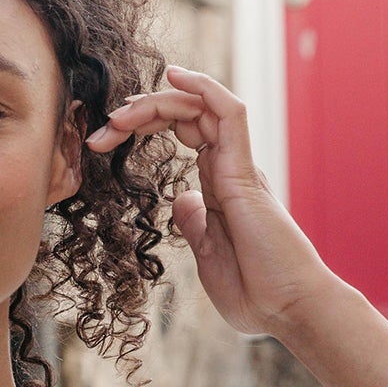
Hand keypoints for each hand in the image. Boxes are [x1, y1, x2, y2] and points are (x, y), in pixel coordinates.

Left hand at [86, 65, 337, 336]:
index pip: (183, 134)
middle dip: (140, 112)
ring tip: (120, 112)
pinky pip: (230, 113)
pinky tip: (176, 76)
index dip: (144, 125)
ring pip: (202, 108)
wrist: (287, 310)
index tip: (104, 139)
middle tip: (100, 130)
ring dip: (157, 102)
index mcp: (218, 187)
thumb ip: (195, 225)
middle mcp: (230, 169)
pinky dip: (204, 88)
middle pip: (185, 116)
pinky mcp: (245, 173)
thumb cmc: (254, 292)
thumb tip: (180, 201)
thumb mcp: (207, 255)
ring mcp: (239, 167)